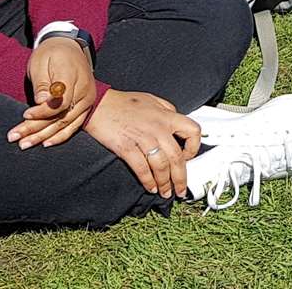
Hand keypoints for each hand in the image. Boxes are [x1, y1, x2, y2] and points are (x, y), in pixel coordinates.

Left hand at [8, 37, 96, 148]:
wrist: (69, 47)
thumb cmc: (51, 54)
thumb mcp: (41, 62)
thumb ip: (42, 83)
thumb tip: (42, 102)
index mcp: (72, 76)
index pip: (60, 102)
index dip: (42, 112)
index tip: (25, 114)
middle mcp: (84, 90)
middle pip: (62, 116)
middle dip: (37, 130)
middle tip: (15, 138)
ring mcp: (87, 100)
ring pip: (66, 123)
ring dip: (45, 136)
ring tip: (24, 144)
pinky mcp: (85, 106)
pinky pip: (74, 125)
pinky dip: (60, 136)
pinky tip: (45, 143)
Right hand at [83, 90, 202, 198]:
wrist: (98, 104)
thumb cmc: (124, 102)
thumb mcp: (152, 100)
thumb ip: (167, 110)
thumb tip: (177, 122)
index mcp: (166, 116)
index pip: (193, 131)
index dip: (194, 147)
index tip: (188, 158)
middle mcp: (158, 128)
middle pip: (177, 158)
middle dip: (180, 178)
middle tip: (180, 189)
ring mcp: (142, 138)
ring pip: (161, 166)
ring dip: (164, 183)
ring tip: (165, 192)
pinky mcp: (126, 147)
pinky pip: (142, 169)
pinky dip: (148, 181)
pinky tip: (150, 187)